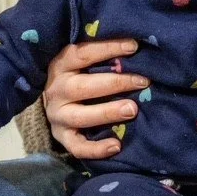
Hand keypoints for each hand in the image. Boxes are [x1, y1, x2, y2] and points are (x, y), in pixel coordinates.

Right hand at [43, 38, 149, 158]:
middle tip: (143, 81)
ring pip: (81, 116)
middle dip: (115, 83)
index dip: (108, 48)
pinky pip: (78, 147)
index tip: (134, 46)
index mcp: (61, 65)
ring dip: (108, 112)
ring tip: (132, 109)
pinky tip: (117, 145)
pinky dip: (96, 149)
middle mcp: (56, 90)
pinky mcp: (61, 137)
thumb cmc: (77, 76)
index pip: (83, 54)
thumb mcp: (81, 62)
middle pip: (83, 87)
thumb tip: (135, 48)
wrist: (53, 102)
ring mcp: (57, 116)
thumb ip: (101, 57)